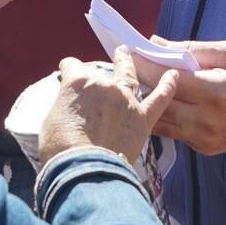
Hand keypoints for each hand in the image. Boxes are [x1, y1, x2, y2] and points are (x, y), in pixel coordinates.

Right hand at [38, 47, 178, 164]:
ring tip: (130, 56)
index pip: (72, 67)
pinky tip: (174, 76)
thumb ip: (65, 107)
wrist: (84, 172)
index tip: (67, 73)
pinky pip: (160, 99)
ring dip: (130, 65)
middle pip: (104, 70)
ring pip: (130, 77)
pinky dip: (168, 86)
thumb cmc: (60, 149)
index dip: (68, 70)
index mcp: (79, 83)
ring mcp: (125, 101)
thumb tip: (71, 107)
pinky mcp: (142, 119)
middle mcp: (104, 86)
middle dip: (108, 62)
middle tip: (116, 53)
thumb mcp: (51, 121)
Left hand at [135, 40, 225, 155]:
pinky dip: (165, 118)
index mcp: (217, 93)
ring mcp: (207, 139)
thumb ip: (190, 49)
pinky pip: (176, 133)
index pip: (169, 81)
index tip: (127, 52)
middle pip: (160, 105)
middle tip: (122, 68)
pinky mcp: (207, 148)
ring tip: (132, 86)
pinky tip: (157, 103)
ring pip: (163, 124)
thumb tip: (155, 42)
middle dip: (139, 85)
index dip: (145, 66)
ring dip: (147, 105)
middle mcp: (209, 121)